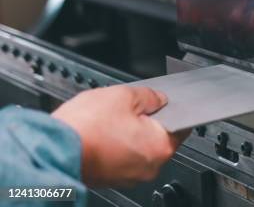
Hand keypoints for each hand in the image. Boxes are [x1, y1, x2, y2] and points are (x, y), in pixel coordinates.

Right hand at [52, 86, 188, 186]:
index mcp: (161, 146)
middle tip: (130, 107)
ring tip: (112, 120)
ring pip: (140, 147)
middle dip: (149, 120)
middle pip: (160, 136)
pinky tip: (103, 133)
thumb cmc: (87, 127)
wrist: (52, 150)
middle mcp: (151, 166)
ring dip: (131, 132)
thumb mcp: (124, 95)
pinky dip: (118, 144)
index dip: (173, 108)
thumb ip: (150, 95)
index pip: (181, 124)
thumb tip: (159, 98)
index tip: (166, 101)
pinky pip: (124, 156)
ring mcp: (131, 175)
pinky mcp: (113, 178)